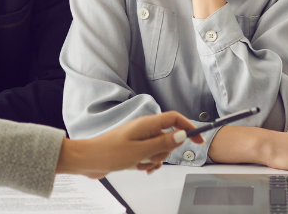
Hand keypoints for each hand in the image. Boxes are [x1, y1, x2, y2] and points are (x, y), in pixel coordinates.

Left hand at [55, 111, 202, 178]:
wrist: (88, 160)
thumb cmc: (109, 152)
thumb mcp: (140, 151)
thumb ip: (163, 143)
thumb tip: (182, 135)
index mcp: (146, 124)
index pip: (175, 119)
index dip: (189, 128)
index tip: (199, 140)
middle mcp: (144, 129)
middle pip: (168, 137)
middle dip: (164, 152)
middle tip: (150, 157)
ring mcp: (139, 139)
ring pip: (159, 149)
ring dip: (153, 160)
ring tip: (138, 163)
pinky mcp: (133, 148)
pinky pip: (149, 156)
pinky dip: (147, 163)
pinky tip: (138, 168)